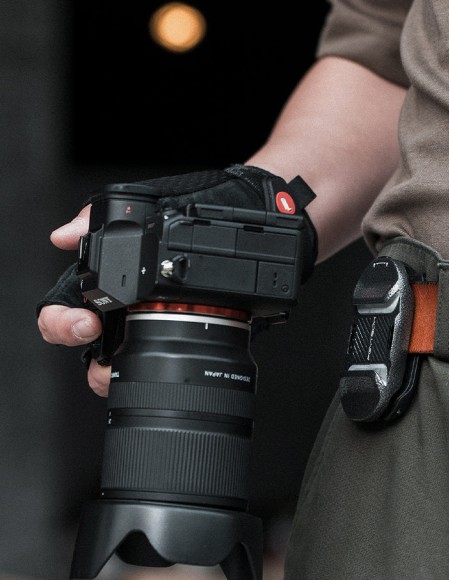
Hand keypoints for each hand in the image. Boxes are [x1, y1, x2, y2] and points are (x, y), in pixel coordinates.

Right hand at [37, 165, 316, 398]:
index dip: (61, 321)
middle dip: (89, 353)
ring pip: (123, 360)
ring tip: (133, 362)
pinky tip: (172, 357)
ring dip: (120, 370)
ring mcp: (155, 321)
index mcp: (111, 277)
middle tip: (101, 339)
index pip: (66, 307)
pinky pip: (169, 356)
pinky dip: (163, 363)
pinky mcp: (191, 328)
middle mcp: (127, 305)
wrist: (249, 209)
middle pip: (89, 345)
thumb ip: (100, 216)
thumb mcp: (148, 203)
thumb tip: (63, 236)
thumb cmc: (197, 203)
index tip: (84, 322)